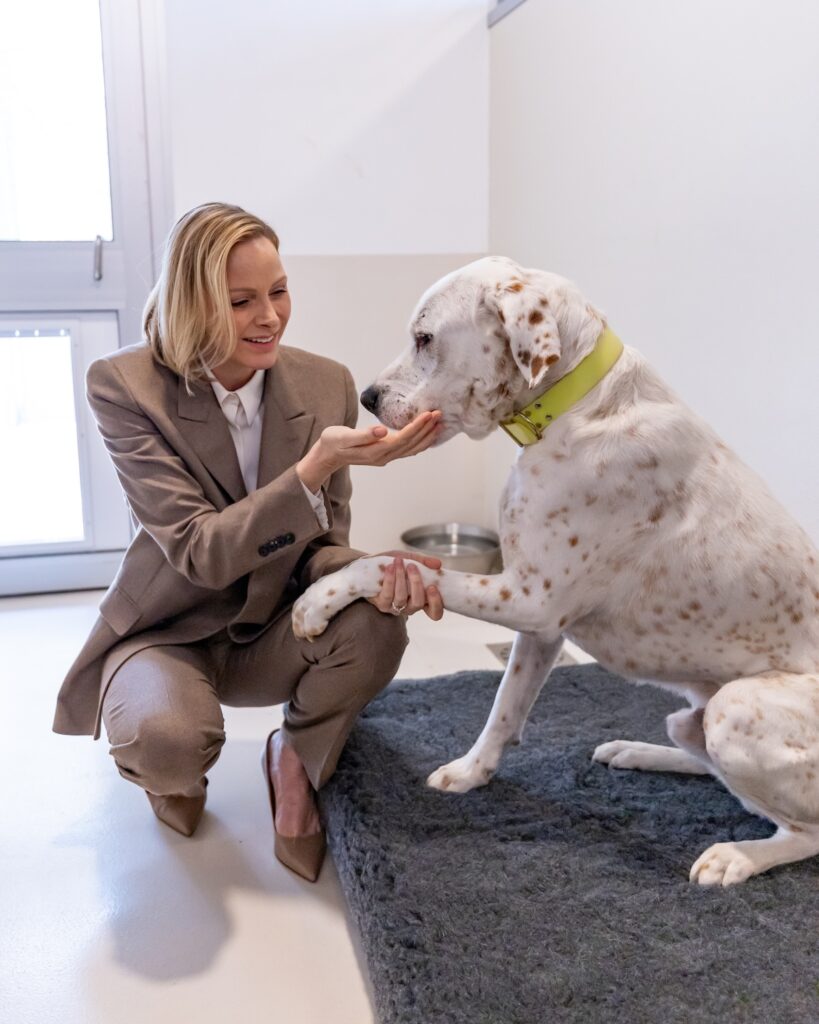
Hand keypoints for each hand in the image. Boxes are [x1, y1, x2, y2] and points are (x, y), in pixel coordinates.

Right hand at [296, 411, 441, 491]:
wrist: (327, 455)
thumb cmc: (333, 442)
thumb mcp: (343, 436)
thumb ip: (363, 434)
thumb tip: (382, 431)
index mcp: (376, 451)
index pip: (403, 438)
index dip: (417, 427)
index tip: (429, 414)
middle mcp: (384, 456)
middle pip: (411, 444)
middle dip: (427, 429)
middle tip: (439, 414)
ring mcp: (385, 457)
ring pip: (412, 449)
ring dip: (427, 437)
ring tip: (439, 424)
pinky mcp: (385, 454)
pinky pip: (407, 450)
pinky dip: (420, 442)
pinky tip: (426, 435)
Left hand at [367, 552, 444, 620]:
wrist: (372, 564)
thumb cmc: (395, 564)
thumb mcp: (411, 559)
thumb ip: (425, 562)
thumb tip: (438, 564)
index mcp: (422, 599)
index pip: (435, 613)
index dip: (436, 603)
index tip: (433, 587)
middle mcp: (410, 607)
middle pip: (418, 603)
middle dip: (416, 583)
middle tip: (412, 566)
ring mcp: (395, 607)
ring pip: (401, 597)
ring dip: (400, 577)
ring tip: (398, 561)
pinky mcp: (382, 605)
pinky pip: (387, 595)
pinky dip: (389, 579)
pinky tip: (390, 567)